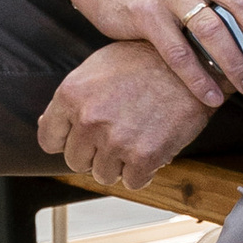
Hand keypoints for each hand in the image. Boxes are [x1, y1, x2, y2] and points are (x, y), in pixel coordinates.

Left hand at [38, 39, 215, 192]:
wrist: (193, 63)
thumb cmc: (146, 61)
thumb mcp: (98, 66)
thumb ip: (72, 98)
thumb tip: (49, 123)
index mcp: (71, 94)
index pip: (49, 139)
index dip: (66, 141)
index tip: (81, 139)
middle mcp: (89, 119)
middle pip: (76, 161)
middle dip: (94, 153)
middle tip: (116, 136)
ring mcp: (116, 140)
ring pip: (103, 174)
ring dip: (119, 164)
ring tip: (136, 139)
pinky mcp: (144, 156)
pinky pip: (133, 182)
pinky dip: (142, 172)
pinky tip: (151, 150)